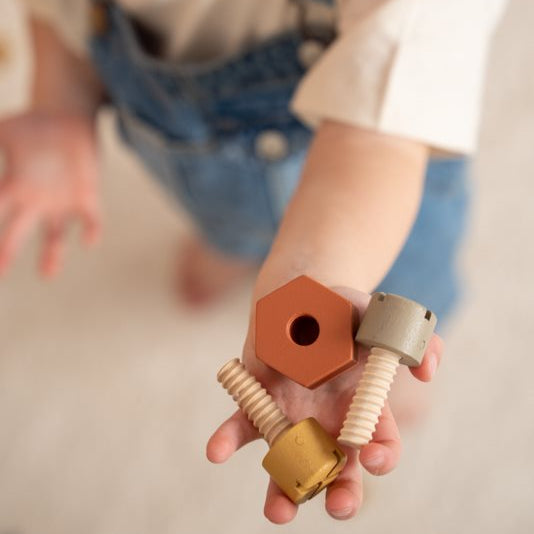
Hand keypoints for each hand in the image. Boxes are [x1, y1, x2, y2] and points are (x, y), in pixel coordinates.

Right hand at [0, 111, 100, 276]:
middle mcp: (36, 202)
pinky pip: (92, 220)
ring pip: (55, 235)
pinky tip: (88, 241)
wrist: (68, 118)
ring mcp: (62, 202)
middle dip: (8, 251)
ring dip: (52, 254)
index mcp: (13, 187)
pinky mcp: (88, 197)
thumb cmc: (32, 126)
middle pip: (19, 232)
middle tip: (0, 272)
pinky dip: (91, 230)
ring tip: (47, 274)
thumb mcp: (3, 129)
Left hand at [207, 286, 442, 522]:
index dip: (382, 456)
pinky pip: (243, 427)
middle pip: (340, 473)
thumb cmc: (344, 312)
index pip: (381, 444)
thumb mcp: (380, 317)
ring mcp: (293, 418)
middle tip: (338, 505)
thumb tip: (428, 370)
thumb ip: (412, 339)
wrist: (301, 298)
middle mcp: (329, 423)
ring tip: (278, 512)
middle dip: (342, 496)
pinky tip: (217, 451)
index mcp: (363, 409)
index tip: (373, 456)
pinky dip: (228, 440)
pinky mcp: (260, 404)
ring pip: (290, 466)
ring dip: (284, 493)